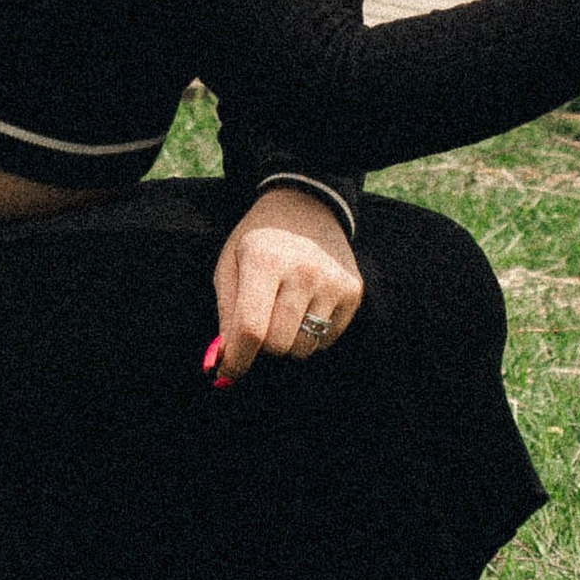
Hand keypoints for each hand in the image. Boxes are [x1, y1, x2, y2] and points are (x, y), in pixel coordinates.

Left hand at [211, 185, 364, 380]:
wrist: (306, 207)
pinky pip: (327, 339)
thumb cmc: (260, 241)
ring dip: (287, 342)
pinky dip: (311, 334)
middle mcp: (304, 271)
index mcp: (265, 260)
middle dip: (261, 347)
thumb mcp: (230, 264)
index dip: (236, 360)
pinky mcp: (353, 290)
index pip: (251, 329)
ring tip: (282, 313)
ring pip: (303, 347)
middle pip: (278, 344)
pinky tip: (305, 306)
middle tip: (258, 328)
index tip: (227, 372)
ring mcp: (333, 281)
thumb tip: (225, 361)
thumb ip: (226, 312)